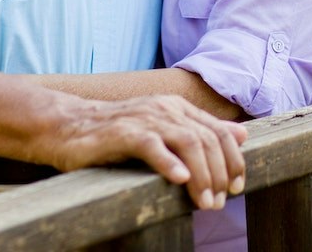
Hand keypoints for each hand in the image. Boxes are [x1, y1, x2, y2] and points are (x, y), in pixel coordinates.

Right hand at [47, 94, 246, 210]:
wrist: (69, 126)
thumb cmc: (116, 134)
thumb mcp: (163, 128)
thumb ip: (201, 131)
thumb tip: (242, 134)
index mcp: (177, 108)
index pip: (219, 131)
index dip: (234, 160)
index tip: (236, 187)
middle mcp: (165, 108)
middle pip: (207, 139)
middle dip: (219, 174)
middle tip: (218, 203)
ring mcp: (144, 118)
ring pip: (187, 141)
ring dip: (201, 175)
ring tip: (205, 202)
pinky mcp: (123, 132)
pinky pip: (151, 144)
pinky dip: (168, 161)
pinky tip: (178, 179)